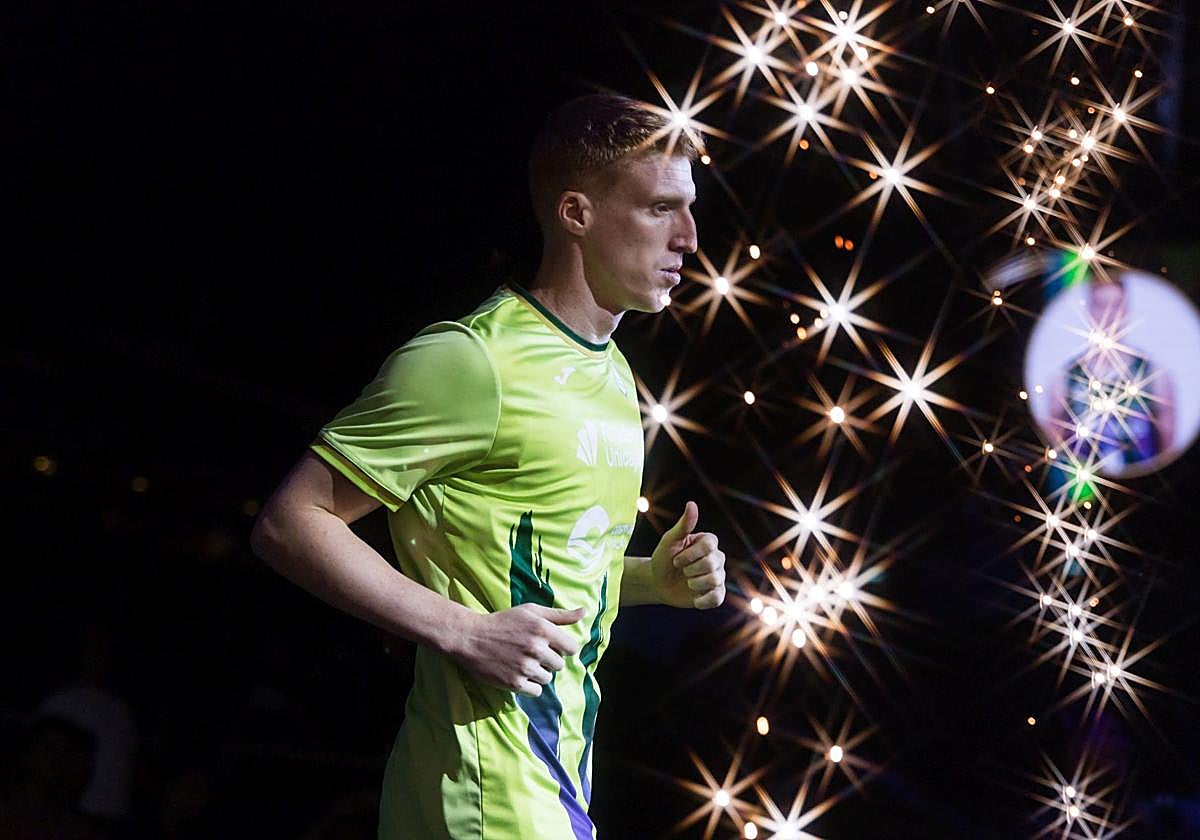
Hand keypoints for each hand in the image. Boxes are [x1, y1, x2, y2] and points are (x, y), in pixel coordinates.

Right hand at [451, 604, 583, 696]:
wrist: (470, 637)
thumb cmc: (503, 622)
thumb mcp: (530, 611)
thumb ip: (559, 615)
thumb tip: (584, 612)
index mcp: (543, 629)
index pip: (572, 648)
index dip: (563, 648)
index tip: (550, 646)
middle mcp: (536, 648)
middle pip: (560, 665)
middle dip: (549, 660)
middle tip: (531, 653)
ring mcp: (525, 667)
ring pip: (548, 678)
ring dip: (539, 673)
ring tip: (522, 662)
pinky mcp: (514, 682)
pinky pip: (536, 691)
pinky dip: (529, 685)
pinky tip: (518, 673)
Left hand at [650, 501, 725, 608]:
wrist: (658, 582)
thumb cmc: (663, 558)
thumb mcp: (669, 541)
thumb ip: (683, 525)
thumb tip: (692, 504)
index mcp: (708, 542)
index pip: (709, 545)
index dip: (690, 555)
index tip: (676, 559)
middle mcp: (717, 558)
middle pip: (712, 564)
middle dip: (690, 569)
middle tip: (681, 570)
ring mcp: (718, 576)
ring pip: (715, 581)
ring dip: (694, 583)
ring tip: (686, 582)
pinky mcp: (715, 594)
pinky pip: (718, 598)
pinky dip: (704, 600)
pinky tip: (694, 598)